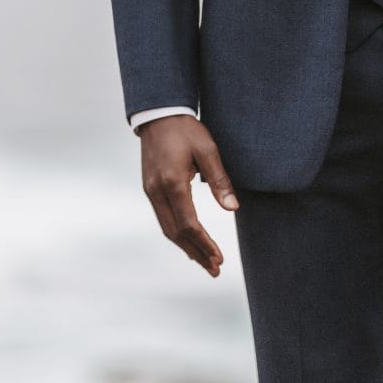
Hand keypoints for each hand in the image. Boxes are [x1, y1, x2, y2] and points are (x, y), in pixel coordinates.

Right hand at [139, 115, 237, 275]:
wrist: (158, 113)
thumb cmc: (185, 129)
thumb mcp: (208, 150)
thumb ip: (220, 180)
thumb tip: (233, 208)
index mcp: (172, 183)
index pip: (189, 224)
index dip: (204, 244)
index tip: (219, 258)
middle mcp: (157, 191)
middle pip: (176, 233)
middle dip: (196, 252)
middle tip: (214, 269)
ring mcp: (150, 191)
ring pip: (167, 228)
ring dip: (186, 247)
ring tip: (204, 262)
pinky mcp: (150, 188)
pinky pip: (163, 218)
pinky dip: (177, 234)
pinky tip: (187, 242)